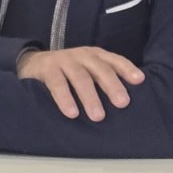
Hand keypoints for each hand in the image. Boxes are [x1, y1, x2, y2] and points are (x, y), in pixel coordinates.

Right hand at [16, 46, 144, 120]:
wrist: (32, 63)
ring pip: (81, 78)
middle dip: (113, 86)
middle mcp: (82, 55)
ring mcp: (64, 60)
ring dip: (90, 97)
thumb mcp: (87, 71)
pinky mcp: (47, 68)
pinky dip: (65, 99)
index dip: (127, 69)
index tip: (140, 81)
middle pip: (101, 69)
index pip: (114, 60)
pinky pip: (58, 84)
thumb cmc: (67, 72)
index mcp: (95, 56)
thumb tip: (126, 100)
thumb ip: (103, 80)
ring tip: (98, 116)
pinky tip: (72, 113)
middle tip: (123, 103)